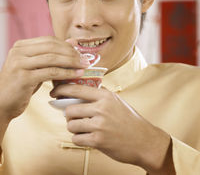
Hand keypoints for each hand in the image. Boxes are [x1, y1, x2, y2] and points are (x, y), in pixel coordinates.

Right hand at [0, 36, 88, 120]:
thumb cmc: (21, 85)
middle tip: (85, 59)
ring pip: (52, 58)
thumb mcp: (35, 67)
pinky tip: (77, 75)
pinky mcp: (24, 77)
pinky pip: (51, 72)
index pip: (49, 40)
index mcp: (21, 46)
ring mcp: (20, 63)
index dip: (67, 45)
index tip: (80, 52)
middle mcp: (18, 51)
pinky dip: (66, 73)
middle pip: (52, 47)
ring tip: (84, 66)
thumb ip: (51, 55)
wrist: (1, 104)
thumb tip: (72, 42)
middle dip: (71, 53)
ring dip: (71, 62)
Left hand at [50, 84, 173, 173]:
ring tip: (83, 128)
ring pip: (71, 124)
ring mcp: (99, 125)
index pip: (76, 88)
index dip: (61, 90)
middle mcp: (101, 108)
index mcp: (105, 96)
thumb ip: (99, 94)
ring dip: (74, 127)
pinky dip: (79, 139)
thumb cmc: (129, 120)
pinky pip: (76, 138)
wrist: (144, 140)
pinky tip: (88, 137)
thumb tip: (79, 91)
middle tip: (74, 117)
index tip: (54, 93)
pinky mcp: (98, 140)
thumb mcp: (116, 101)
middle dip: (69, 115)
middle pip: (70, 109)